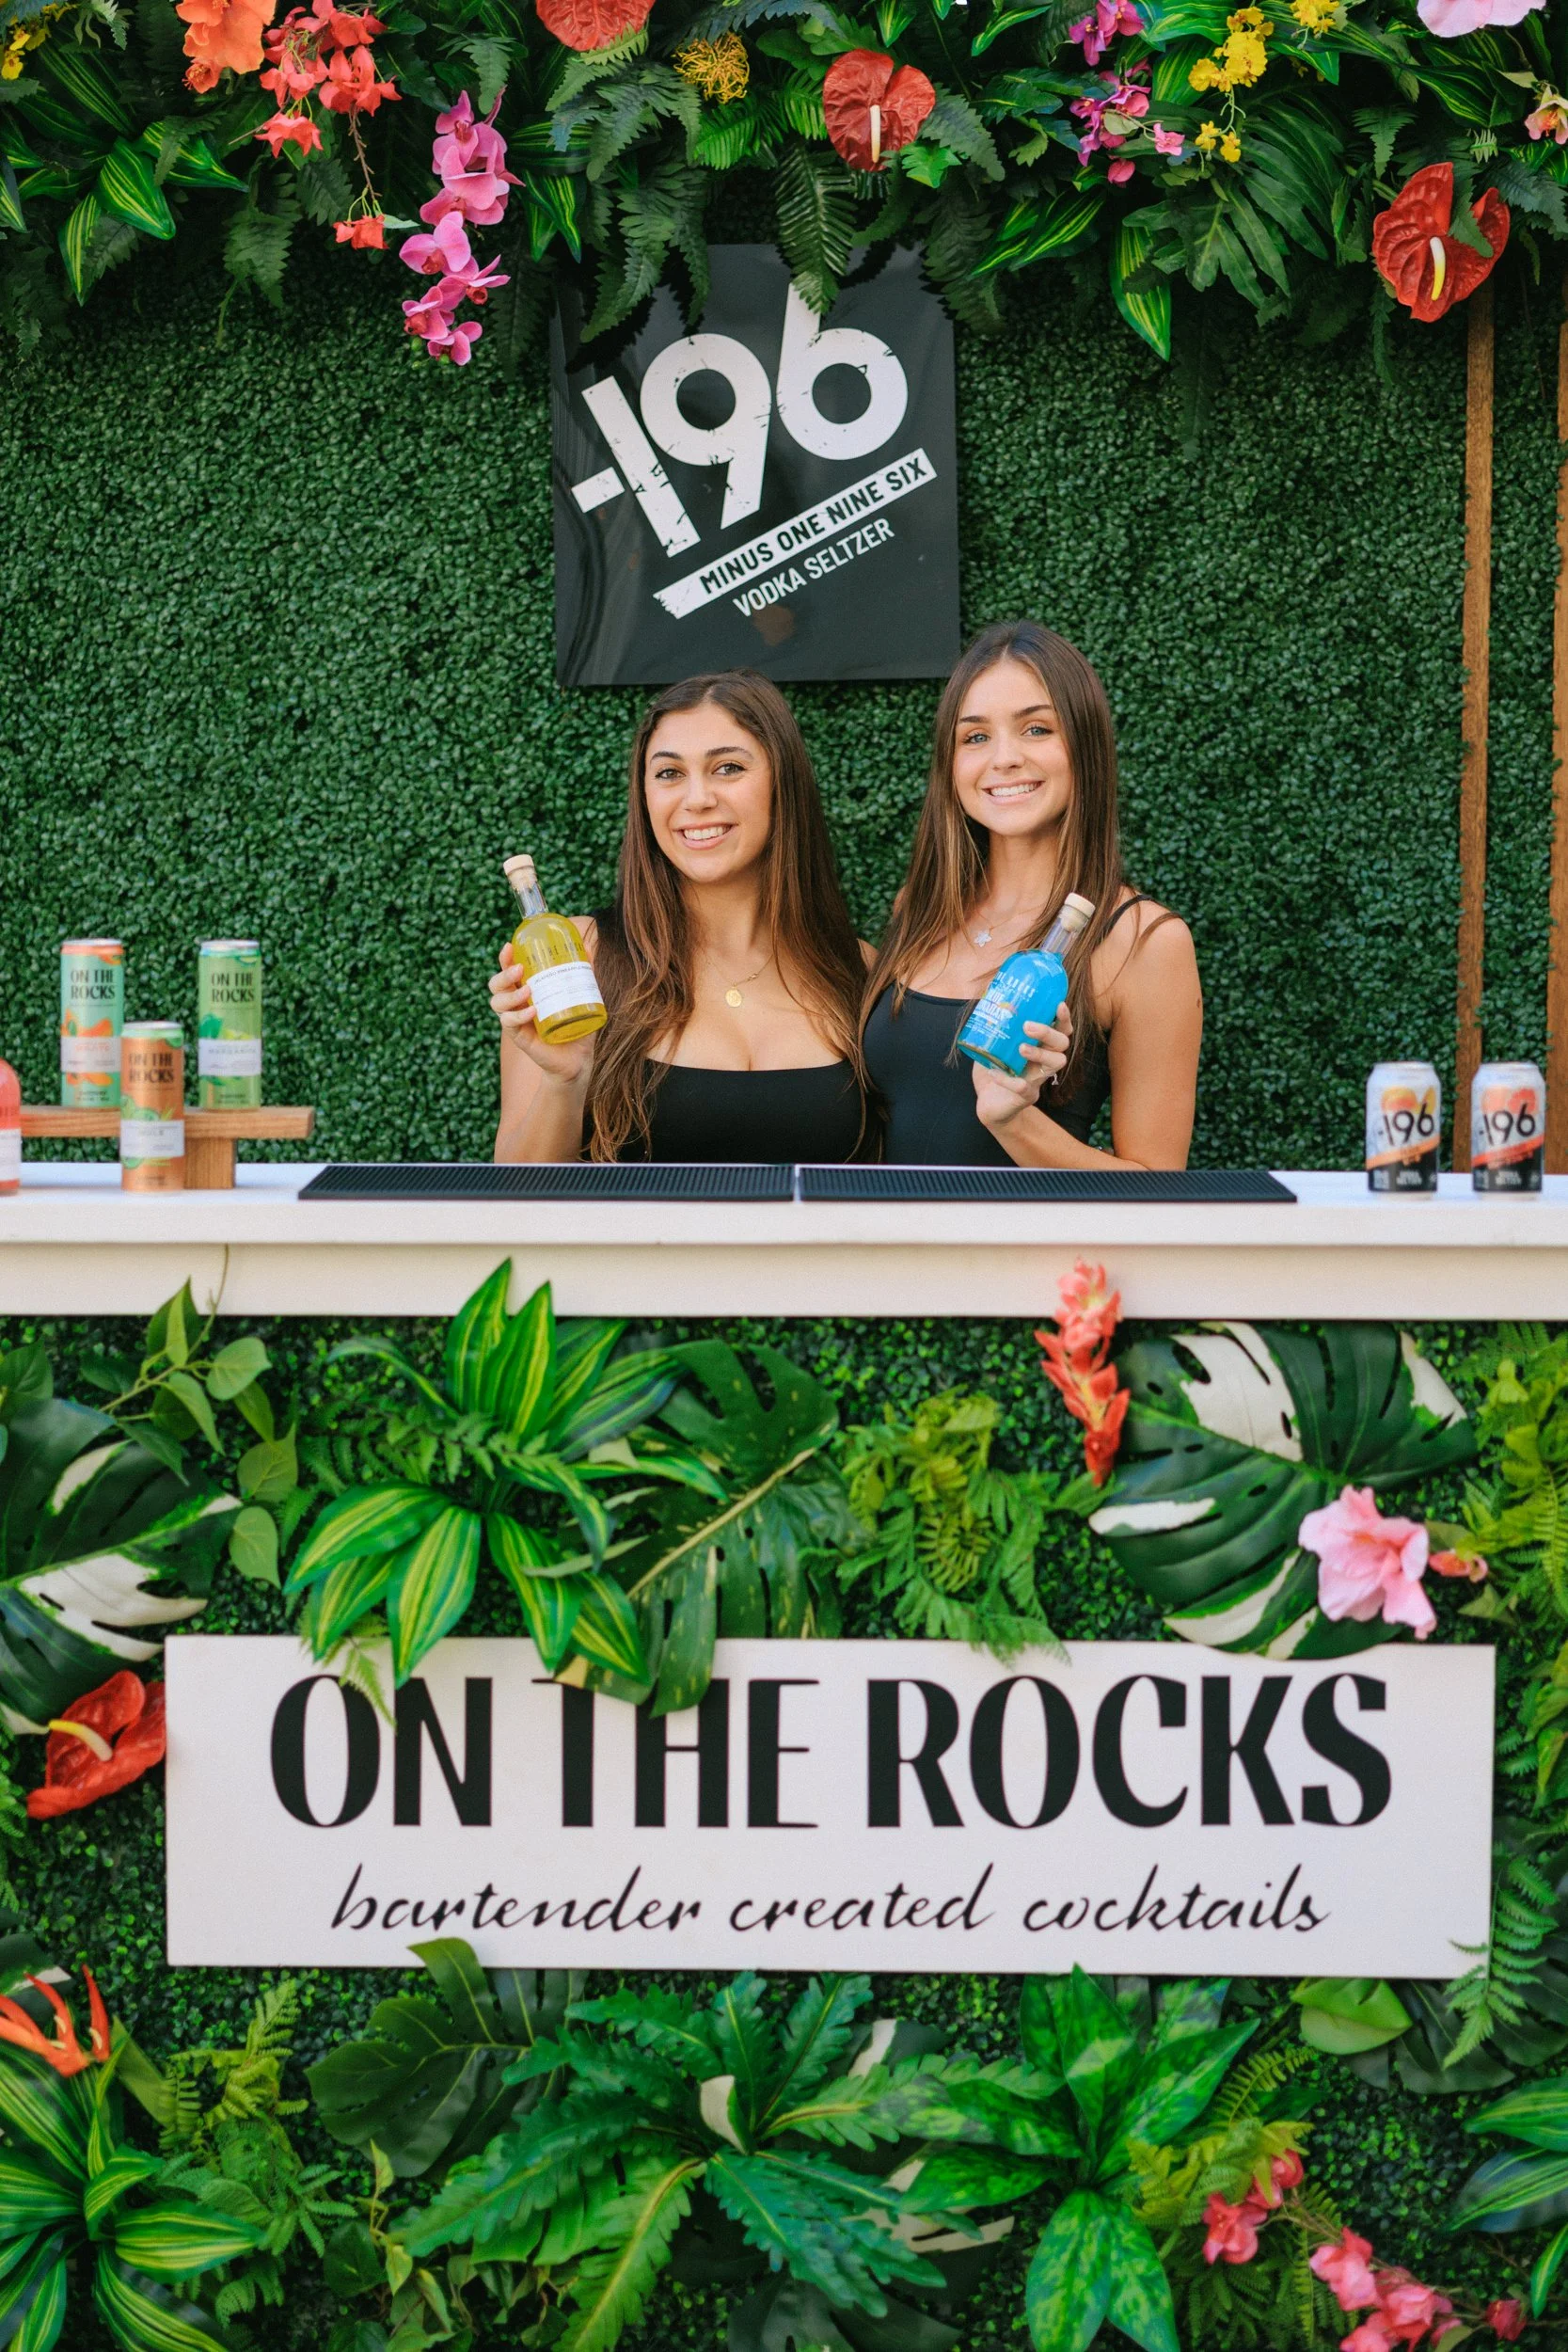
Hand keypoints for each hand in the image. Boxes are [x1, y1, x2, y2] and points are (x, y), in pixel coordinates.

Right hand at [489, 943, 596, 1086]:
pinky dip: (518, 1016)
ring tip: (529, 991)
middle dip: (503, 974)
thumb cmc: (576, 1025)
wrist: (578, 1058)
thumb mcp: (581, 997)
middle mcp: (516, 1003)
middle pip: (496, 984)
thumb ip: (583, 975)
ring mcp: (515, 1020)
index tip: (509, 946)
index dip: (504, 957)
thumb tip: (590, 949)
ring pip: (497, 1002)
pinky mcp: (518, 1036)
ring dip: (511, 995)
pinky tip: (532, 1011)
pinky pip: (509, 1023)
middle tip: (520, 969)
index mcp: (526, 989)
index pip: (508, 970)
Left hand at [972, 1003, 1071, 1133]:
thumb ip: (994, 1029)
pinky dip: (1008, 1079)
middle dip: (1048, 1032)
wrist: (988, 1104)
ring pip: (1056, 1064)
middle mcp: (1044, 1062)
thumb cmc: (995, 1070)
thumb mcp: (993, 1046)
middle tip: (1027, 1026)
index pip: (1061, 1030)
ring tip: (1020, 1048)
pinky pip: (1024, 1088)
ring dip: (1039, 1053)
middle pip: (1062, 1045)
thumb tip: (985, 1003)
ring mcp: (1038, 1080)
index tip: (1058, 1005)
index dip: (1063, 1018)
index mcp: (1040, 1047)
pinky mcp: (1026, 1097)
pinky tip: (994, 1072)